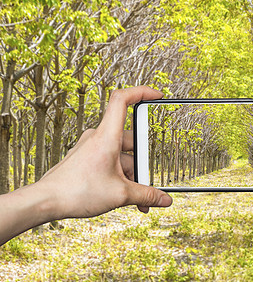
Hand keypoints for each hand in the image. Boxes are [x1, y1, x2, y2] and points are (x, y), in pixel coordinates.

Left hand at [39, 86, 172, 218]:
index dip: (142, 92)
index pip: (122, 99)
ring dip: (132, 175)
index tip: (157, 95)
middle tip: (147, 180)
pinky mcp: (87, 159)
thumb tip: (164, 199)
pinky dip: (120, 177)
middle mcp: (98, 137)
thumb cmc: (75, 191)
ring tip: (136, 197)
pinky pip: (111, 162)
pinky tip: (124, 195)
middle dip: (142, 163)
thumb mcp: (120, 195)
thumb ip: (146, 195)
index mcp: (107, 136)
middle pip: (130, 140)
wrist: (46, 202)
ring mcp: (91, 148)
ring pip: (121, 156)